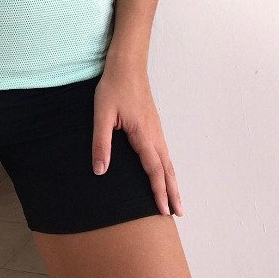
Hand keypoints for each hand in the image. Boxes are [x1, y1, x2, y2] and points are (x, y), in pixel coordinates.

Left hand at [91, 69, 184, 216]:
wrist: (127, 64)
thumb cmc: (113, 87)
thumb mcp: (102, 114)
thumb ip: (101, 143)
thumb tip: (100, 170)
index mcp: (142, 133)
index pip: (154, 168)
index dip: (158, 191)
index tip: (163, 210)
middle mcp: (154, 133)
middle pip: (166, 168)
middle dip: (172, 191)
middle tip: (178, 213)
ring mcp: (156, 127)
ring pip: (167, 160)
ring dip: (172, 180)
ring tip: (176, 199)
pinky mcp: (153, 123)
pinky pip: (164, 150)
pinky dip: (168, 167)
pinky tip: (165, 171)